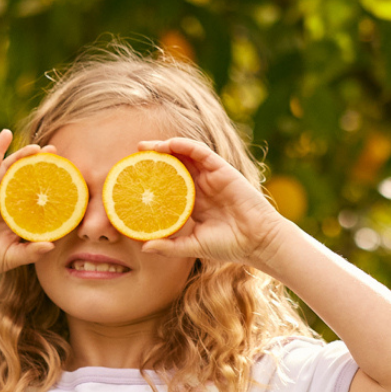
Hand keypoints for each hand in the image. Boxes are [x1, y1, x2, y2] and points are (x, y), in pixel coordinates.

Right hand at [0, 132, 57, 288]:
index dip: (53, 187)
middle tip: (57, 152)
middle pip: (28, 179)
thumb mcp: (12, 257)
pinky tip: (6, 133)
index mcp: (20, 219)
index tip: (70, 176)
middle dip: (42, 166)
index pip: (40, 199)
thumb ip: (30, 252)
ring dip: (24, 155)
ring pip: (12, 170)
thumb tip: (51, 245)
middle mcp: (9, 204)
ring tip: (38, 146)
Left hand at [137, 138, 287, 268]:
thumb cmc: (229, 246)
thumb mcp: (193, 246)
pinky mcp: (222, 170)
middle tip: (135, 155)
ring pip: (186, 155)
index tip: (133, 178)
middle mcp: (202, 187)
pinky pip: (201, 152)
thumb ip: (169, 246)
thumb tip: (144, 247)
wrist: (257, 241)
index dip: (153, 179)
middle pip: (175, 166)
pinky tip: (169, 143)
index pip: (169, 185)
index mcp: (195, 204)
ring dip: (166, 147)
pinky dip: (185, 145)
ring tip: (145, 147)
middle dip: (155, 158)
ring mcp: (212, 177)